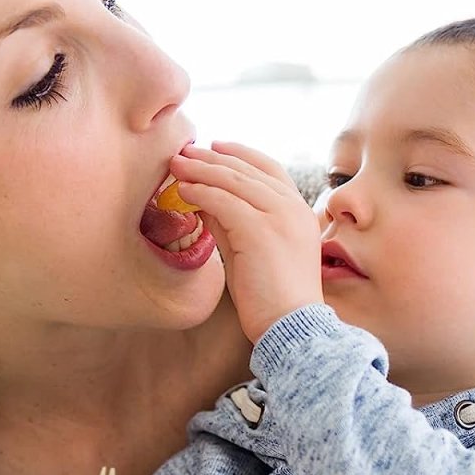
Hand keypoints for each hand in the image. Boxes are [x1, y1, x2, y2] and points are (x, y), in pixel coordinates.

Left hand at [170, 141, 323, 341]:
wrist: (292, 328)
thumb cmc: (271, 301)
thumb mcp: (252, 254)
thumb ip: (233, 226)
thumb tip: (204, 203)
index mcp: (298, 212)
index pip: (268, 169)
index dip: (240, 154)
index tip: (214, 147)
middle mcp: (292, 207)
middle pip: (247, 169)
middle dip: (212, 158)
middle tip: (184, 152)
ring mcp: (279, 216)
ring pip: (234, 180)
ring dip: (201, 170)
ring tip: (176, 165)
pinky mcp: (261, 230)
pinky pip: (224, 201)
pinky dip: (201, 192)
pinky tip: (183, 190)